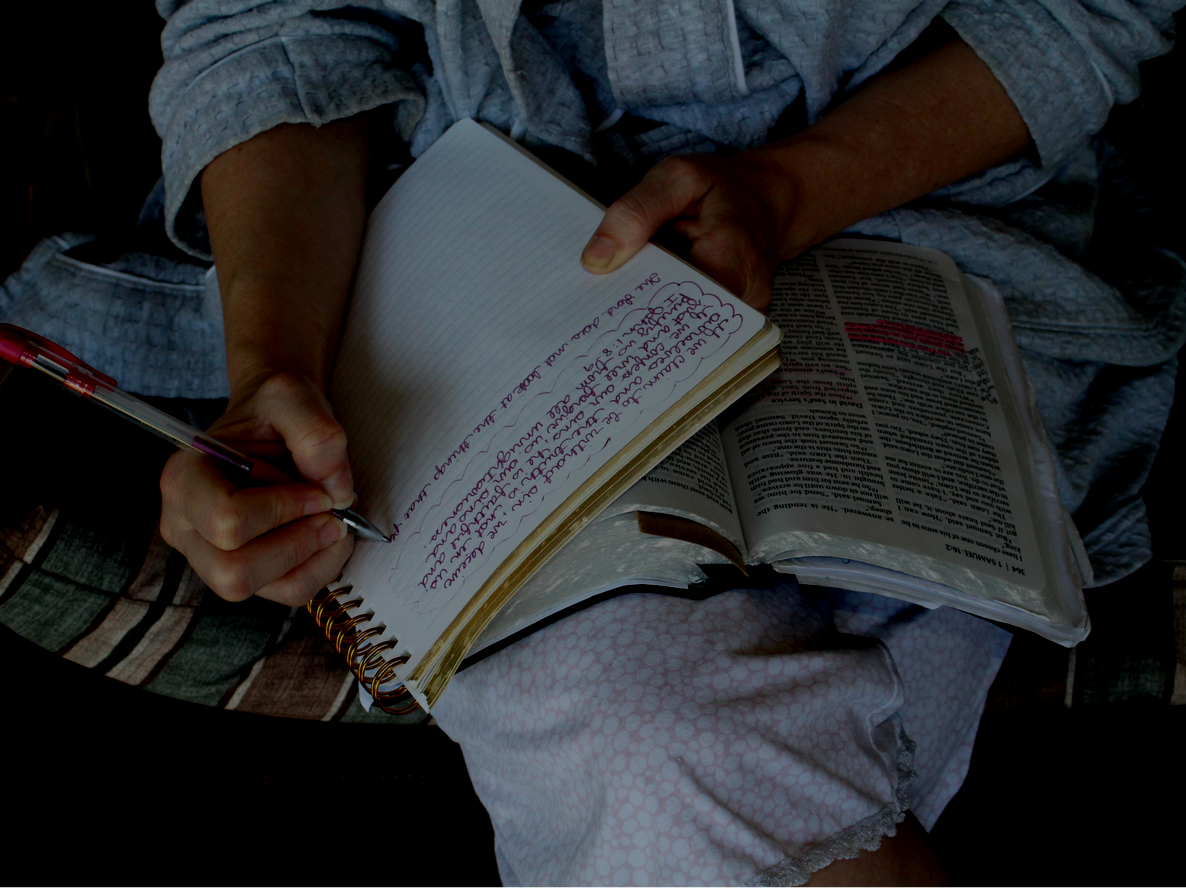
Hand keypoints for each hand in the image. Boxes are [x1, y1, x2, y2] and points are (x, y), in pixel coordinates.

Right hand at [159, 372, 355, 604]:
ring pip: (262, 589)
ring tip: (334, 522)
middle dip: (297, 544)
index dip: (283, 511)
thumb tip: (337, 493)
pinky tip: (329, 537)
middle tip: (331, 512)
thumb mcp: (292, 396)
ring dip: (312, 558)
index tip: (318, 491)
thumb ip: (316, 435)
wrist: (272, 421)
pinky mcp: (243, 570)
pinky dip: (320, 569)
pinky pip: (285, 590)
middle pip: (233, 572)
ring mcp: (208, 555)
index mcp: (184, 478)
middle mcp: (184, 524)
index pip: (226, 521)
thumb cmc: (272, 410)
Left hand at [580, 148, 804, 310]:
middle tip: (592, 318)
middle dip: (635, 322)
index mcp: (734, 260)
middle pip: (679, 328)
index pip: (677, 305)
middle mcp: (746, 300)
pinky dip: (663, 318)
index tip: (597, 310)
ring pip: (684, 334)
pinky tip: (637, 308)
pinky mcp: (732, 324)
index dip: (634, 310)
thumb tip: (595, 261)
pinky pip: (692, 329)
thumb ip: (636, 213)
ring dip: (647, 323)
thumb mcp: (677, 178)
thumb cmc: (722, 188)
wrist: (767, 202)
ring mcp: (742, 318)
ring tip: (611, 313)